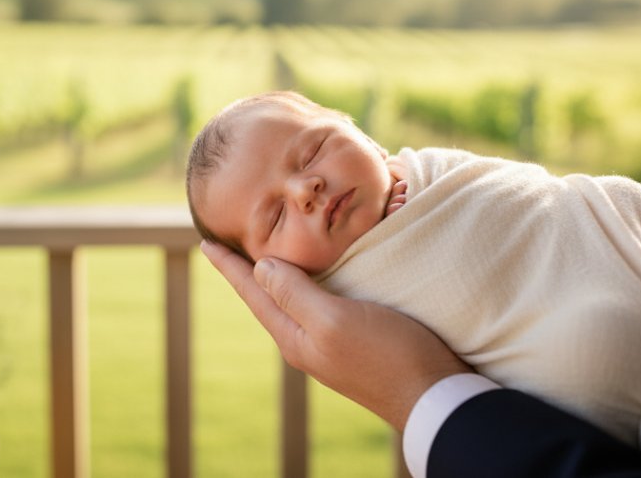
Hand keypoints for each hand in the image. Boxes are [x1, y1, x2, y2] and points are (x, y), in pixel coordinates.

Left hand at [201, 240, 471, 431]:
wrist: (435, 397)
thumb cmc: (386, 355)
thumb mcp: (333, 320)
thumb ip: (295, 294)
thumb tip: (260, 268)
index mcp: (294, 336)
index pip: (253, 293)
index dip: (229, 266)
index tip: (205, 243)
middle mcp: (306, 341)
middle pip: (267, 298)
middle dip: (247, 271)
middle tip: (227, 247)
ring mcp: (330, 344)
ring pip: (293, 301)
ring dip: (277, 277)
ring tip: (264, 257)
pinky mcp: (355, 341)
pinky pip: (318, 305)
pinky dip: (308, 284)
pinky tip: (317, 279)